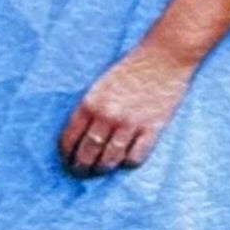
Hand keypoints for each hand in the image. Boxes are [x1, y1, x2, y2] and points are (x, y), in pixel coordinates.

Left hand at [58, 43, 192, 175]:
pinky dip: (128, 162)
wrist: (164, 56)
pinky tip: (126, 159)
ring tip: (101, 170)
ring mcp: (130, 124)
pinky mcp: (151, 129)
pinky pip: (135, 158)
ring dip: (103, 168)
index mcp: (90, 103)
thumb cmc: (131, 68)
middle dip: (81, 167)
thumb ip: (90, 108)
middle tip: (81, 172)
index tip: (67, 160)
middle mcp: (107, 116)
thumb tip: (81, 136)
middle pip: (87, 154)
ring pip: (109, 160)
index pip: (69, 138)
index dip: (66, 154)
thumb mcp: (101, 85)